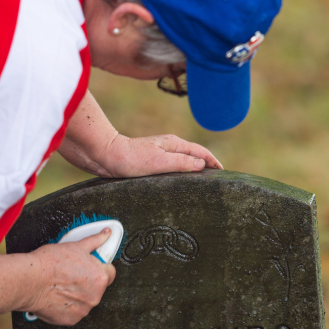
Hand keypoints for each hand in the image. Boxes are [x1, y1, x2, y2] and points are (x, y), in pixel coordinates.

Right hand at [27, 229, 115, 324]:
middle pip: (97, 287)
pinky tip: (57, 296)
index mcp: (100, 278)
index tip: (90, 265)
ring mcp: (83, 310)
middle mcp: (95, 297)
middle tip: (71, 273)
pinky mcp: (70, 319)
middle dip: (87, 281)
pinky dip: (67, 305)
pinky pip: (73, 311)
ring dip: (78, 294)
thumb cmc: (50, 264)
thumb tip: (106, 234)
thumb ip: (95, 241)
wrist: (29, 281)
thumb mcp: (76, 246)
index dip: (99, 266)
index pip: (109, 272)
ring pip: (85, 300)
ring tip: (62, 284)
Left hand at [59, 91, 222, 177]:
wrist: (104, 156)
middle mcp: (168, 147)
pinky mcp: (149, 162)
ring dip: (193, 169)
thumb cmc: (130, 159)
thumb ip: (181, 162)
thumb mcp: (159, 162)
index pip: (201, 152)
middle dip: (206, 165)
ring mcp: (159, 154)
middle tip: (216, 180)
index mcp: (174, 144)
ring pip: (182, 161)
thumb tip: (202, 165)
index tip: (224, 172)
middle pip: (194, 155)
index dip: (213, 161)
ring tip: (201, 183)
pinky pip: (171, 167)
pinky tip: (178, 183)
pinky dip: (180, 173)